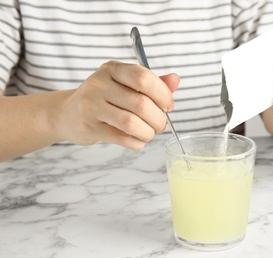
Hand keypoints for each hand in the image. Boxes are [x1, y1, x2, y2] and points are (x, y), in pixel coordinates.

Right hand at [56, 60, 179, 149]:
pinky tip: (138, 140)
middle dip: (159, 119)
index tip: (168, 105)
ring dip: (148, 132)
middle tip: (160, 124)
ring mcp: (91, 106)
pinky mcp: (89, 127)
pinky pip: (122, 138)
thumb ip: (153, 82)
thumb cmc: (104, 98)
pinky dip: (137, 143)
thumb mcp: (126, 83)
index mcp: (113, 69)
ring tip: (150, 133)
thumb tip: (176, 80)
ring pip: (132, 123)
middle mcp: (99, 84)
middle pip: (141, 104)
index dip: (163, 94)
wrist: (67, 113)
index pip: (144, 78)